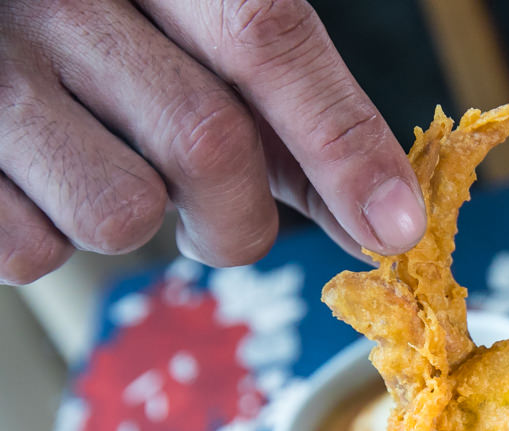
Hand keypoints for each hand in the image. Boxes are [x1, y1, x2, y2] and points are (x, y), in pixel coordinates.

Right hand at [0, 0, 426, 284]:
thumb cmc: (83, 24)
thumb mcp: (180, 25)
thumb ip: (281, 105)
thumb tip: (379, 213)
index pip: (267, 36)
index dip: (341, 140)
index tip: (394, 227)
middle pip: (209, 142)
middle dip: (238, 218)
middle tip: (218, 220)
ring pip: (122, 212)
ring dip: (137, 224)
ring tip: (96, 168)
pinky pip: (30, 250)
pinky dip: (47, 239)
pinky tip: (31, 179)